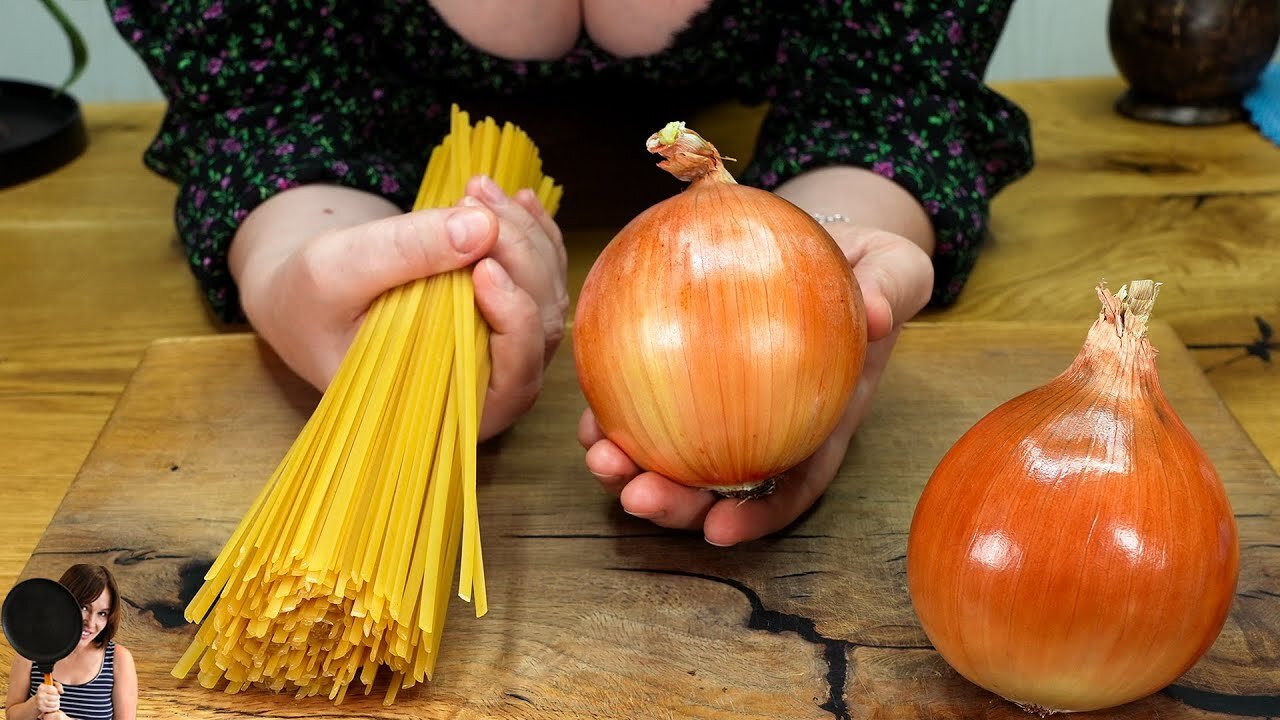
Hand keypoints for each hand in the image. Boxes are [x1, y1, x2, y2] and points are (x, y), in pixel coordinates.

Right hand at [35, 679, 61, 714]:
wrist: (37, 701)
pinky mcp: (41, 709)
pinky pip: (52, 709)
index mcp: (41, 688)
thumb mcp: (52, 685)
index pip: (55, 690)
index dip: (56, 691)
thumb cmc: (47, 692)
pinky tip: (54, 706)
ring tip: (55, 701)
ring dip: (57, 703)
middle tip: (55, 697)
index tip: (54, 692)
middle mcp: (40, 695)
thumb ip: (59, 685)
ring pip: (55, 704)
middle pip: (56, 697)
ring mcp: (40, 702)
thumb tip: (61, 692)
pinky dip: (55, 708)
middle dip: (57, 697)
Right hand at [234, 177, 566, 440]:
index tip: (483, 265)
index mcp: (452, 409)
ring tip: (479, 188)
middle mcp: (493, 385)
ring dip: (524, 234)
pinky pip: (542, 272)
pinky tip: (516, 199)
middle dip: (516, 254)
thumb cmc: (309, 301)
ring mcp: (507, 347)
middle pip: (539, 324)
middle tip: (475, 198)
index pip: (514, 377)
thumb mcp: (336, 269)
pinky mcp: (508, 310)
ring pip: (547, 292)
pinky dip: (535, 231)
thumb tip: (481, 226)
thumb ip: (404, 252)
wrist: (307, 295)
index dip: (513, 320)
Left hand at [578, 225, 932, 545]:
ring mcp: (727, 408)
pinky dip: (616, 416)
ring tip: (599, 459)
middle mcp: (771, 428)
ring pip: (676, 457)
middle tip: (637, 497)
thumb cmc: (869, 269)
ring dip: (632, 471)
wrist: (837, 246)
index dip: (757, 517)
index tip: (719, 530)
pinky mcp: (687, 376)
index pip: (793, 482)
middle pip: (721, 486)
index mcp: (821, 420)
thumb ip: (891, 289)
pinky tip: (589, 414)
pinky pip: (648, 405)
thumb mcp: (895, 270)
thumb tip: (880, 312)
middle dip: (676, 506)